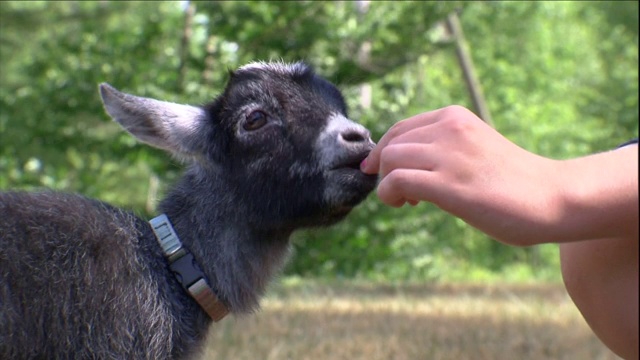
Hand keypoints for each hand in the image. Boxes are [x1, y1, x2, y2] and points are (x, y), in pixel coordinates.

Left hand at [361, 105, 637, 244]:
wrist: (552, 197)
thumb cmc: (515, 179)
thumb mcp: (474, 147)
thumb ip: (445, 148)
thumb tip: (406, 165)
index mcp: (454, 117)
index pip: (401, 128)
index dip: (385, 150)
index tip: (385, 171)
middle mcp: (449, 128)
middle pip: (392, 143)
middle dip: (383, 168)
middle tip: (397, 191)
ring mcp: (448, 155)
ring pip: (390, 159)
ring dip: (386, 182)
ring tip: (405, 201)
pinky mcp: (448, 184)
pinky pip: (397, 181)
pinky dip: (389, 194)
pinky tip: (406, 204)